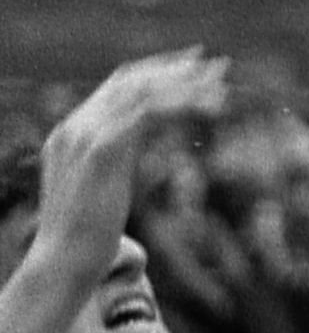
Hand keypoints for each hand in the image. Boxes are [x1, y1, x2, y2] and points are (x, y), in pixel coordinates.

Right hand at [35, 50, 227, 283]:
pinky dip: (180, 103)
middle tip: (218, 67)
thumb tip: (128, 161)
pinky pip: (147, 112)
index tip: (192, 67)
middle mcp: (75, 127)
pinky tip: (208, 106)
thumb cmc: (85, 240)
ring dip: (185, 85)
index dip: (156, 74)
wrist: (63, 265)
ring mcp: (85, 135)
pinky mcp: (102, 149)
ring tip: (221, 87)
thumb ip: (110, 166)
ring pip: (143, 92)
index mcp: (71, 132)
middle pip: (131, 81)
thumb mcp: (97, 192)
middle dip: (176, 70)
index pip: (117, 88)